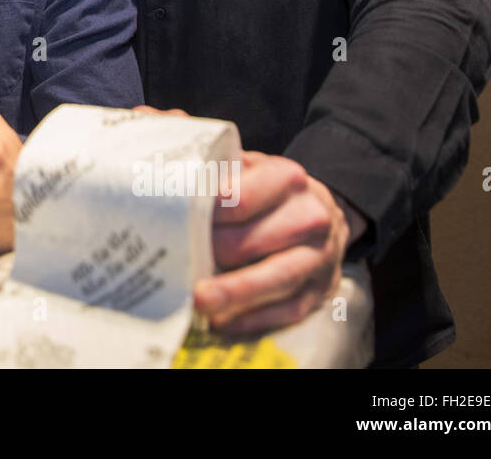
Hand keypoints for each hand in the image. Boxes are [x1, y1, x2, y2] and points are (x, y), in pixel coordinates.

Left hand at [194, 151, 358, 335]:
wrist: (323, 212)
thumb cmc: (270, 191)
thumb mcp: (249, 168)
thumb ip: (217, 171)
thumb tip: (167, 174)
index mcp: (286, 178)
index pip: (241, 199)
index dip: (206, 215)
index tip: (176, 226)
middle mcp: (309, 216)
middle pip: (252, 242)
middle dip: (213, 255)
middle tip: (176, 265)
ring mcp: (319, 256)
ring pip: (276, 279)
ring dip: (234, 293)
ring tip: (200, 301)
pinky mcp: (321, 289)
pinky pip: (288, 309)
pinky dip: (254, 318)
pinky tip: (224, 321)